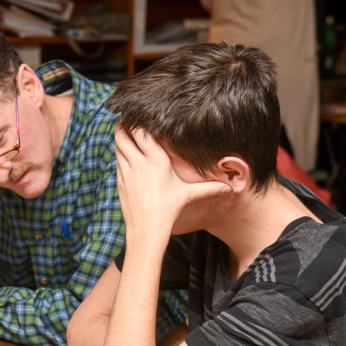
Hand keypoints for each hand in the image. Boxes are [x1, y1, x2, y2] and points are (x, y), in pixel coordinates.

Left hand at [115, 128, 229, 236]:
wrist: (146, 230)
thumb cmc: (168, 211)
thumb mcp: (188, 195)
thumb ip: (208, 188)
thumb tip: (229, 187)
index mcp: (156, 161)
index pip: (142, 132)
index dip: (139, 121)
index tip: (142, 115)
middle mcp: (139, 163)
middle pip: (123, 134)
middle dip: (124, 125)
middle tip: (130, 120)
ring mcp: (127, 172)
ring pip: (117, 146)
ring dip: (121, 138)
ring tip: (128, 133)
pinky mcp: (120, 181)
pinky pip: (117, 160)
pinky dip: (120, 154)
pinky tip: (127, 154)